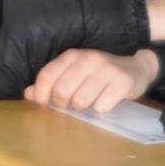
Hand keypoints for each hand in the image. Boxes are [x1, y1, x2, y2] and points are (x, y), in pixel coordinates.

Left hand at [26, 49, 158, 113]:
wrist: (136, 68)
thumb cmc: (98, 75)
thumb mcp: (73, 74)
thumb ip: (50, 83)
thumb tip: (28, 94)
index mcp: (72, 56)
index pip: (46, 76)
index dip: (42, 96)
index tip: (46, 105)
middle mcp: (88, 59)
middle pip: (61, 91)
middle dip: (63, 104)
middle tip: (72, 104)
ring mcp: (106, 69)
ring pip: (80, 101)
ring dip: (83, 108)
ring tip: (91, 101)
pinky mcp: (122, 82)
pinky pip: (102, 106)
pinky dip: (101, 109)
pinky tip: (107, 101)